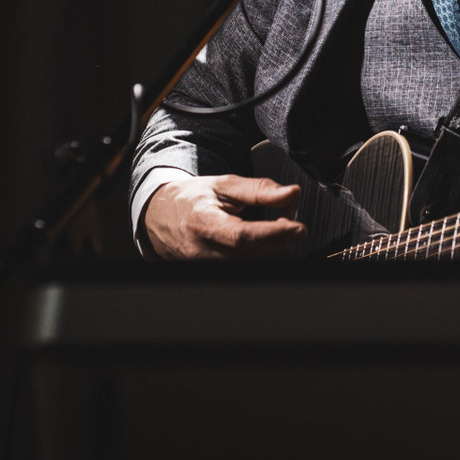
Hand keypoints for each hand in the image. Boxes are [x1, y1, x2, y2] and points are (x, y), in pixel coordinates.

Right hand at [141, 175, 306, 259]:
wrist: (161, 217)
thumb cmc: (192, 199)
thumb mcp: (224, 185)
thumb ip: (259, 189)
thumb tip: (291, 193)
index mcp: (205, 224)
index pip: (243, 236)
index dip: (274, 234)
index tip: (298, 228)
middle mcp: (205, 252)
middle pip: (255, 256)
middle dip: (282, 239)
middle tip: (290, 218)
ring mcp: (209, 267)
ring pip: (255, 266)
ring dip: (275, 249)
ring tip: (276, 228)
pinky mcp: (215, 275)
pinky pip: (247, 269)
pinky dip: (262, 256)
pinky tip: (263, 242)